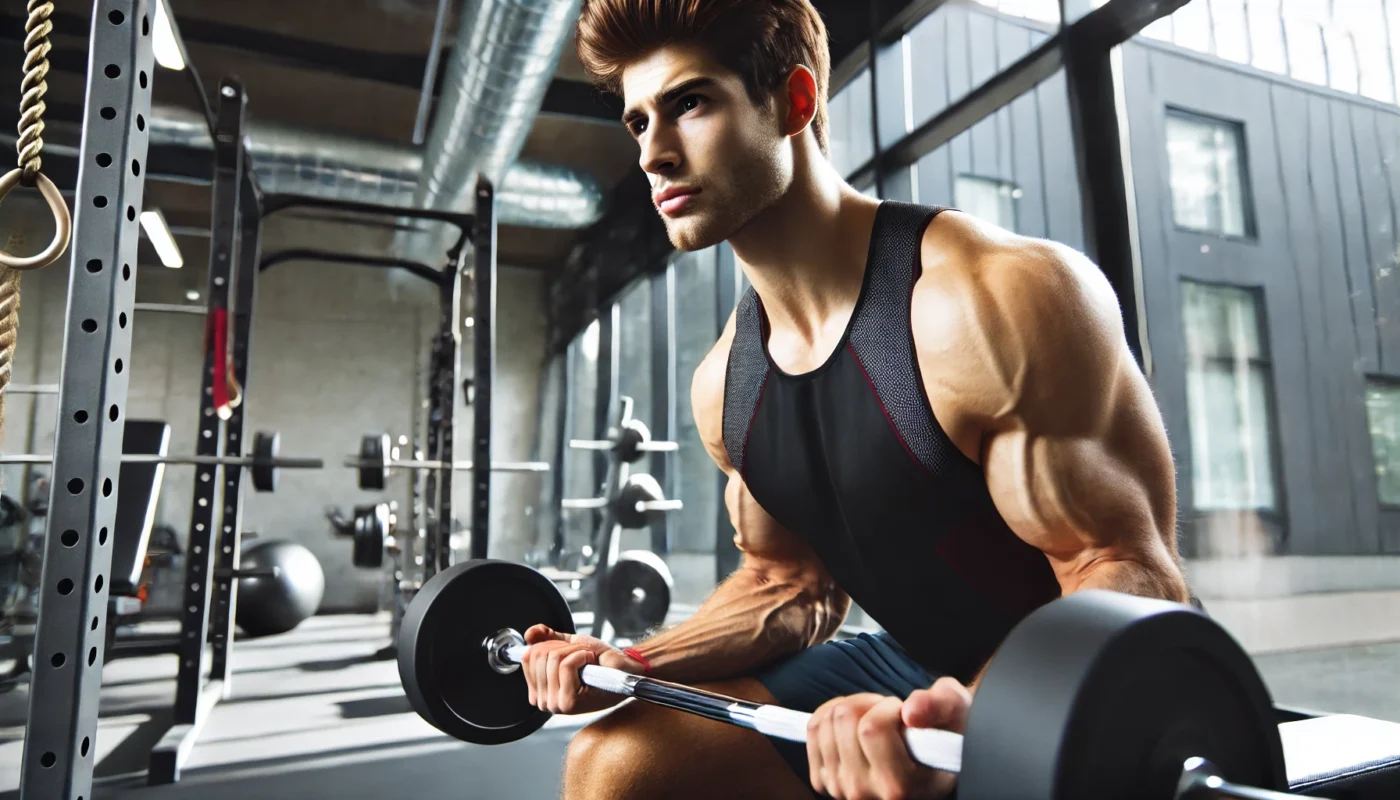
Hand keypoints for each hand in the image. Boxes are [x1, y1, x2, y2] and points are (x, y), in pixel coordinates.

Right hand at [521, 625, 646, 714]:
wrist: (624, 669)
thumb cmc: (601, 661)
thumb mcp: (570, 644)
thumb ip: (548, 638)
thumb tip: (529, 634)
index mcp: (540, 690)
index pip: (528, 657)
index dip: (550, 644)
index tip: (567, 650)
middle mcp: (544, 701)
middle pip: (540, 656)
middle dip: (564, 646)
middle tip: (580, 654)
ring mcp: (555, 704)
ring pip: (554, 658)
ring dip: (575, 650)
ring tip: (587, 659)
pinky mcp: (568, 702)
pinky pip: (566, 664)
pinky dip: (582, 655)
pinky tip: (591, 663)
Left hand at [806, 677, 970, 799]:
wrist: (934, 763)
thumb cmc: (946, 735)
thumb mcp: (957, 711)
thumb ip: (940, 705)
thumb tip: (911, 712)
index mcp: (899, 787)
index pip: (872, 728)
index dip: (888, 708)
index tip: (906, 717)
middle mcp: (865, 793)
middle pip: (845, 718)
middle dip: (869, 704)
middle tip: (890, 715)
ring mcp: (840, 789)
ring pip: (827, 720)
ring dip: (852, 708)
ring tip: (876, 721)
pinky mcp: (823, 779)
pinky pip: (813, 728)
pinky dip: (831, 714)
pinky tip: (855, 724)